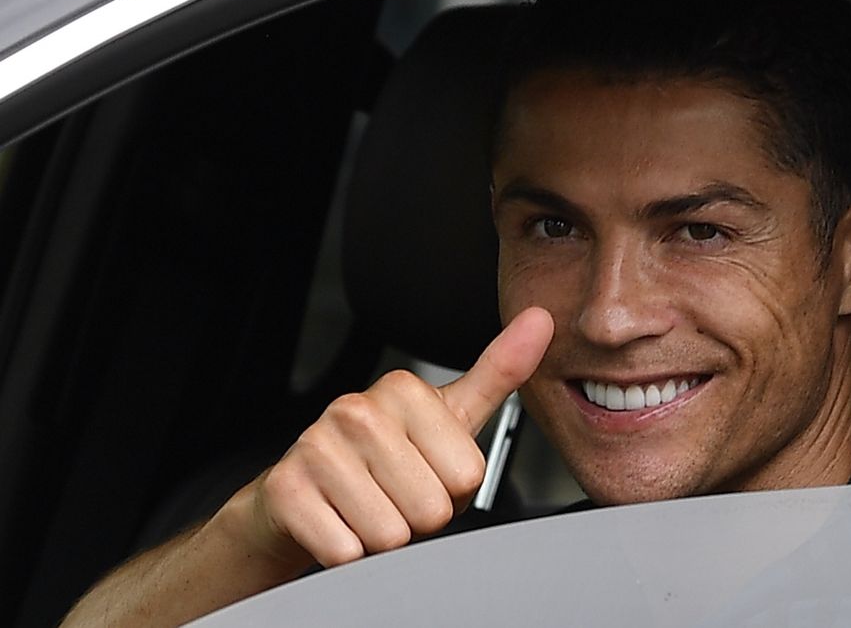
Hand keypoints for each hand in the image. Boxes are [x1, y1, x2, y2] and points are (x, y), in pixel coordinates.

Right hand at [238, 307, 553, 568]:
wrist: (299, 496)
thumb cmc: (384, 458)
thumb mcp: (450, 414)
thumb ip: (500, 372)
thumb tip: (541, 321)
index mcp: (403, 390)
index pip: (468, 476)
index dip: (452, 490)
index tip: (426, 472)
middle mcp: (357, 410)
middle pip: (432, 509)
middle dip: (419, 518)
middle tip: (394, 495)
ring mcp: (316, 447)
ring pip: (391, 535)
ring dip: (382, 538)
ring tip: (367, 508)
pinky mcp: (286, 491)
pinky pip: (346, 552)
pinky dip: (347, 554)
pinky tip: (337, 524)